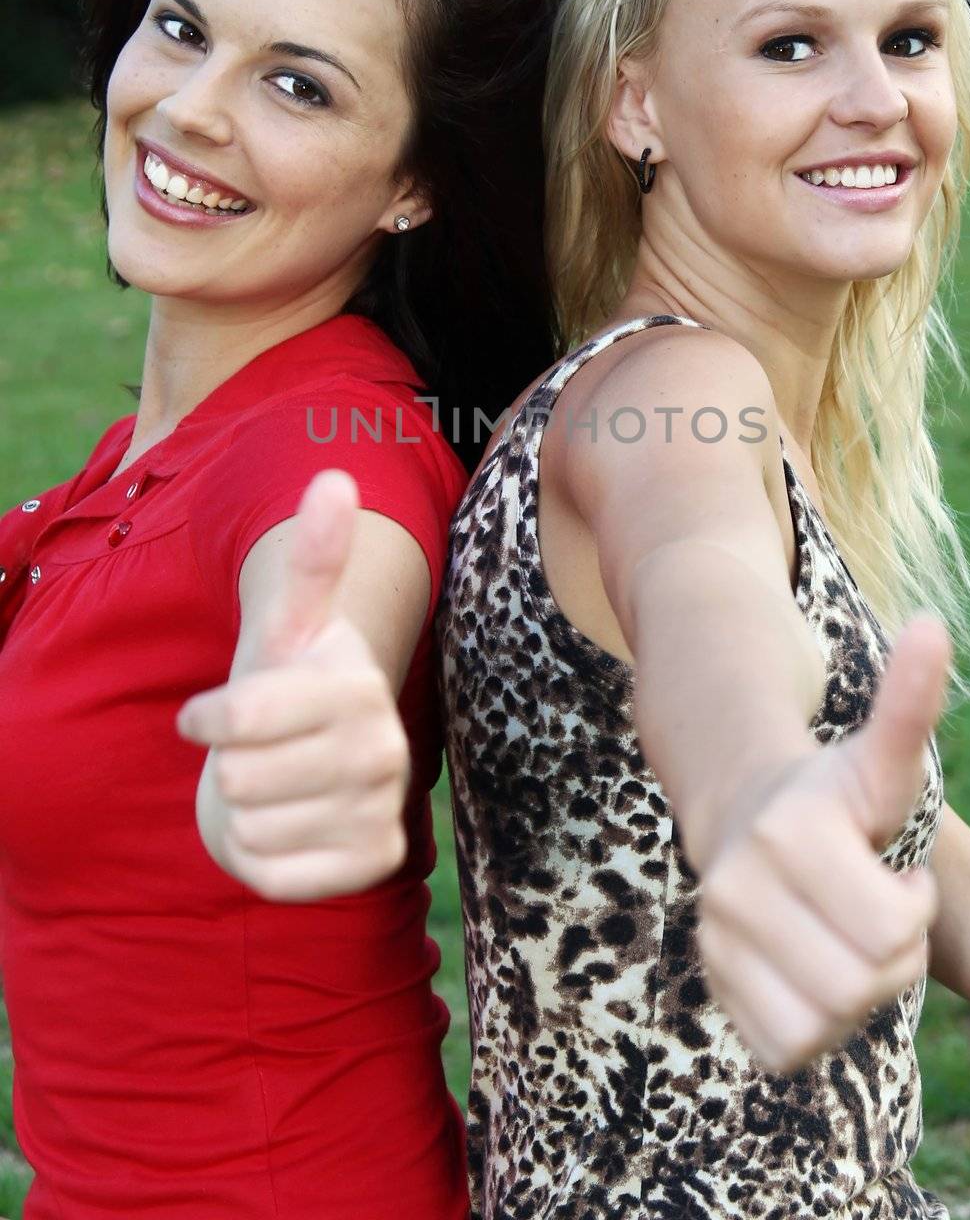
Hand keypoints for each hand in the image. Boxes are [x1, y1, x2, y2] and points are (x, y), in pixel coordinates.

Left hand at [177, 470, 410, 900]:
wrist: (319, 764)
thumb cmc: (290, 689)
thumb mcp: (288, 628)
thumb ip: (313, 556)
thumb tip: (335, 475)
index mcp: (355, 685)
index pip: (237, 721)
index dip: (207, 721)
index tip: (210, 715)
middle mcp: (383, 748)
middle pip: (238, 778)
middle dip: (230, 769)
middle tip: (258, 755)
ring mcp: (381, 809)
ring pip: (250, 828)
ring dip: (244, 814)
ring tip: (275, 788)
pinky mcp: (374, 864)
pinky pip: (273, 874)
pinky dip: (262, 857)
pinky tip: (291, 827)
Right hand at [696, 613, 950, 1071]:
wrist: (740, 810)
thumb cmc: (830, 794)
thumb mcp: (879, 758)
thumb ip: (910, 700)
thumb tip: (936, 625)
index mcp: (792, 830)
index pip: (895, 931)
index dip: (911, 909)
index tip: (893, 871)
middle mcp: (738, 882)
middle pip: (864, 984)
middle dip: (889, 956)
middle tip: (871, 910)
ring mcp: (717, 931)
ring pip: (824, 1024)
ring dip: (852, 995)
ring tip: (842, 940)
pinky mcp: (712, 976)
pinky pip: (785, 1046)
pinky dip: (812, 1026)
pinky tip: (812, 973)